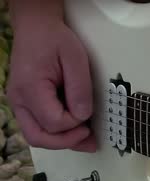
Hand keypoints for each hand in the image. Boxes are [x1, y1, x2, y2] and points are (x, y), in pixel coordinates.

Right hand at [6, 17, 95, 151]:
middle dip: (66, 142)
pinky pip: (38, 127)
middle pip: (38, 137)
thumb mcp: (76, 59)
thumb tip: (83, 115)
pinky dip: (57, 133)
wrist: (37, 28)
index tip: (88, 115)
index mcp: (30, 87)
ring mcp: (19, 103)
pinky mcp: (25, 104)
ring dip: (62, 142)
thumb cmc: (55, 40)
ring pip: (36, 136)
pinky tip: (75, 131)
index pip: (53, 122)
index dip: (74, 125)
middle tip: (90, 139)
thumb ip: (80, 89)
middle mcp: (19, 99)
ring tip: (87, 140)